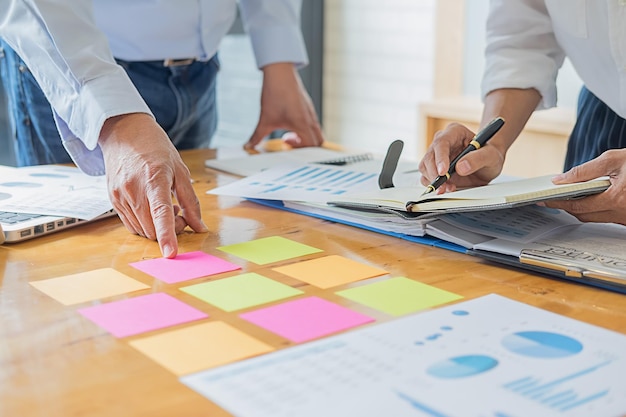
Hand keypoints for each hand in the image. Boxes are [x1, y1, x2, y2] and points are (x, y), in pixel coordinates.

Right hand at [98, 113, 207, 257]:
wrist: (124, 133)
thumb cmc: (155, 149)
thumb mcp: (180, 170)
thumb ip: (191, 201)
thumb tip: (200, 227)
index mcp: (154, 179)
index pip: (160, 213)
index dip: (167, 235)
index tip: (170, 253)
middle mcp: (133, 190)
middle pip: (152, 228)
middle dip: (171, 230)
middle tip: (179, 213)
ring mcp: (120, 196)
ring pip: (142, 230)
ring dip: (157, 227)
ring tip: (165, 206)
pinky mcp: (112, 200)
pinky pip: (131, 225)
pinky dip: (145, 224)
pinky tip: (151, 207)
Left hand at [244, 62, 323, 150]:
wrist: (280, 72)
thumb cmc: (275, 93)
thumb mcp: (265, 119)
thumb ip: (257, 135)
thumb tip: (249, 145)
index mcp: (302, 125)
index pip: (311, 147)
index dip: (301, 152)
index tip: (287, 147)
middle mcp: (310, 120)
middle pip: (318, 142)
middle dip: (306, 148)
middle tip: (290, 144)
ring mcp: (311, 113)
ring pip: (316, 133)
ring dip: (304, 138)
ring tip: (288, 135)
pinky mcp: (308, 108)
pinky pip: (312, 124)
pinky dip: (304, 130)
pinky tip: (289, 124)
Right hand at [418, 123, 504, 192]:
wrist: (488, 165)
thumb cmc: (489, 155)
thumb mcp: (491, 156)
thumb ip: (478, 159)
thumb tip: (461, 167)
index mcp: (455, 132)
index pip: (441, 143)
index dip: (440, 158)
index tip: (444, 172)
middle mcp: (442, 142)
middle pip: (429, 157)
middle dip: (435, 174)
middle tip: (445, 186)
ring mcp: (436, 156)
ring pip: (425, 167)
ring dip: (433, 181)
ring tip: (448, 188)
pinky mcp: (434, 169)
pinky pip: (426, 177)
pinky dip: (433, 186)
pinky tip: (446, 188)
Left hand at [546, 149, 625, 224]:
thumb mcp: (613, 160)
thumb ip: (584, 171)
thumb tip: (561, 179)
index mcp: (617, 199)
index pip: (578, 206)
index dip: (558, 203)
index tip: (544, 200)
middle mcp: (622, 213)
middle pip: (584, 215)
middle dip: (566, 206)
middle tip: (551, 198)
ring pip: (595, 218)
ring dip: (580, 208)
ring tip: (566, 196)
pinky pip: (607, 217)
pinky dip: (595, 209)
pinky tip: (588, 198)